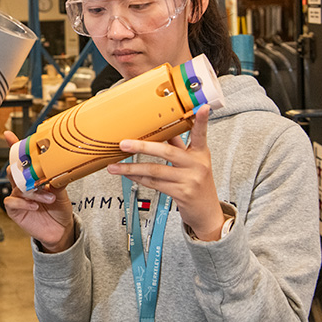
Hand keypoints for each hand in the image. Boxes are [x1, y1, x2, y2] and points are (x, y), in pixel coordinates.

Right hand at [2, 131, 74, 252]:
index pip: (22, 159)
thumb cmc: (60, 208)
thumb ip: (58, 178)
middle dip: (21, 168)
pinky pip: (12, 201)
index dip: (14, 147)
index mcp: (33, 177)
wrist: (61, 229)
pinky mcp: (15, 210)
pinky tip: (35, 206)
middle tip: (32, 170)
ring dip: (33, 191)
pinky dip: (24, 203)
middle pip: (14, 170)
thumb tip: (62, 166)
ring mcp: (18, 197)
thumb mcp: (62, 191)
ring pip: (17, 186)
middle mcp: (23, 185)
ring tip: (49, 197)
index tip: (9, 136)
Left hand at [106, 106, 225, 240]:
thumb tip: (161, 129)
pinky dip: (139, 178)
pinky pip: (154, 183)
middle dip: (142, 146)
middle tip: (123, 144)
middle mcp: (197, 165)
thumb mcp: (193, 163)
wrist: (207, 213)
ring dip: (131, 168)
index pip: (201, 134)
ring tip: (114, 166)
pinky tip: (128, 175)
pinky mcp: (182, 193)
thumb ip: (178, 146)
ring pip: (155, 170)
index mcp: (201, 153)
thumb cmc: (197, 184)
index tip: (202, 108)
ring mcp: (190, 179)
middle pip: (166, 151)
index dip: (202, 121)